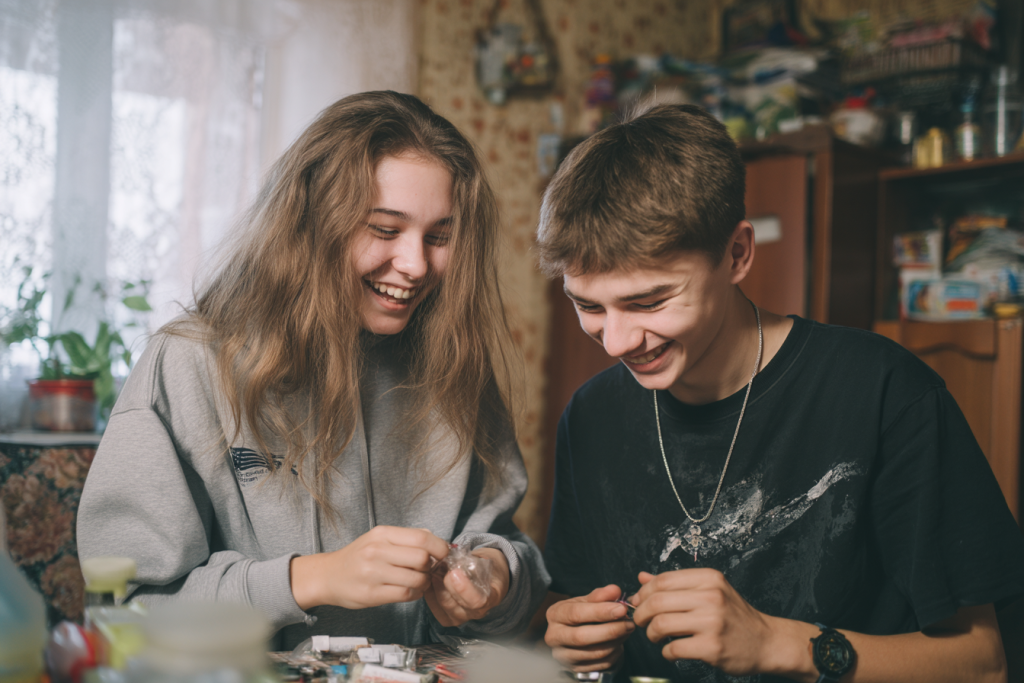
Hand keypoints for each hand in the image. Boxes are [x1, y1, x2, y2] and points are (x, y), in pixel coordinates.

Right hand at [289, 525, 449, 609]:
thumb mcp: (378, 539)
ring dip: (424, 583)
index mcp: (382, 534)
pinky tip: (411, 591)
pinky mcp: (371, 594)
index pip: (422, 537)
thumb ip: (405, 537)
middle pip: (422, 558)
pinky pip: (405, 595)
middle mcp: (376, 551)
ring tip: (419, 582)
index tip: (443, 554)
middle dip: (431, 566)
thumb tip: (433, 536)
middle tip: (428, 569)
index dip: (439, 547)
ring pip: (416, 579)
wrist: (327, 576)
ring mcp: (373, 573)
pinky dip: (415, 594)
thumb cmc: (357, 557)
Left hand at [424, 547, 509, 626]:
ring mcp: (462, 617)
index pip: (476, 601)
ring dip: (435, 585)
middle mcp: (477, 612)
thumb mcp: (488, 559)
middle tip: (439, 564)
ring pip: (442, 604)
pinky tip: (429, 579)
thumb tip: (458, 559)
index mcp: (491, 597)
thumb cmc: (490, 567)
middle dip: (444, 583)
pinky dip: (429, 592)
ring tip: (433, 569)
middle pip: (454, 604)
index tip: (454, 572)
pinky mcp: (448, 618)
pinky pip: (434, 607)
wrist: (490, 578)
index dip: (463, 589)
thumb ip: (474, 561)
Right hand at [545, 585, 635, 671]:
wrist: (571, 636)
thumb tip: (615, 591)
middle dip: (610, 630)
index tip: (621, 609)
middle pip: (582, 637)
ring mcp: (564, 656)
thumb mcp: (585, 601)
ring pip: (594, 652)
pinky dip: (615, 653)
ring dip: (616, 641)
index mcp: (555, 615)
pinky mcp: (576, 669)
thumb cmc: (579, 615)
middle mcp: (554, 637)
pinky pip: (601, 664)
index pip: (576, 614)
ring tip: (627, 630)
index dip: (600, 612)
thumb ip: (600, 595)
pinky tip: (619, 642)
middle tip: (629, 623)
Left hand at [629, 569, 775, 676]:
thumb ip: (675, 583)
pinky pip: (674, 648)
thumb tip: (642, 577)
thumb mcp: (709, 590)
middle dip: (642, 614)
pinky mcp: (712, 647)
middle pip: (657, 602)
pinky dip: (666, 652)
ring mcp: (712, 622)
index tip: (639, 602)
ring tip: (656, 637)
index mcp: (708, 578)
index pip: (662, 580)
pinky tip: (671, 651)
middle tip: (642, 622)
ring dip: (651, 633)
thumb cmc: (734, 615)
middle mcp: (711, 597)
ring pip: (661, 624)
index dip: (644, 592)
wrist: (766, 641)